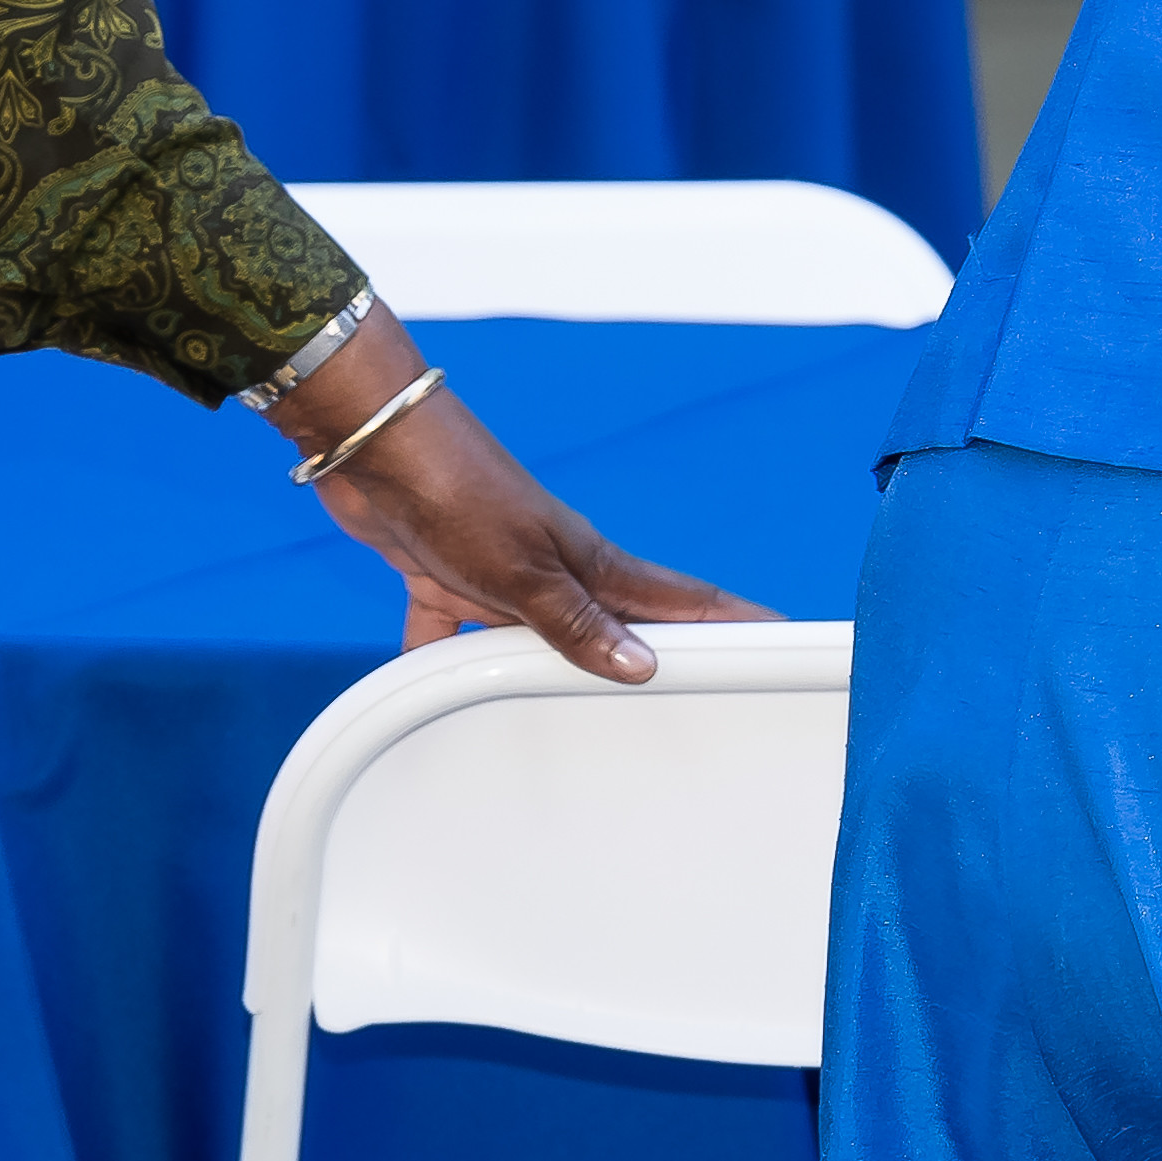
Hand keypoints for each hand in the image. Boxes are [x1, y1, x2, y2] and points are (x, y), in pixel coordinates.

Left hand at [278, 321, 772, 677]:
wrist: (375, 445)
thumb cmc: (458, 492)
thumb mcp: (524, 573)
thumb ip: (576, 624)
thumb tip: (641, 667)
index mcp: (592, 563)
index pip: (683, 599)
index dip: (737, 618)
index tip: (786, 636)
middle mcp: (557, 567)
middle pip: (620, 622)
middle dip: (660, 657)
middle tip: (701, 692)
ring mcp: (503, 570)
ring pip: (539, 634)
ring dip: (551, 669)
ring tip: (570, 715)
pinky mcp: (447, 572)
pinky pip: (448, 630)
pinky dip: (439, 660)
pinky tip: (426, 688)